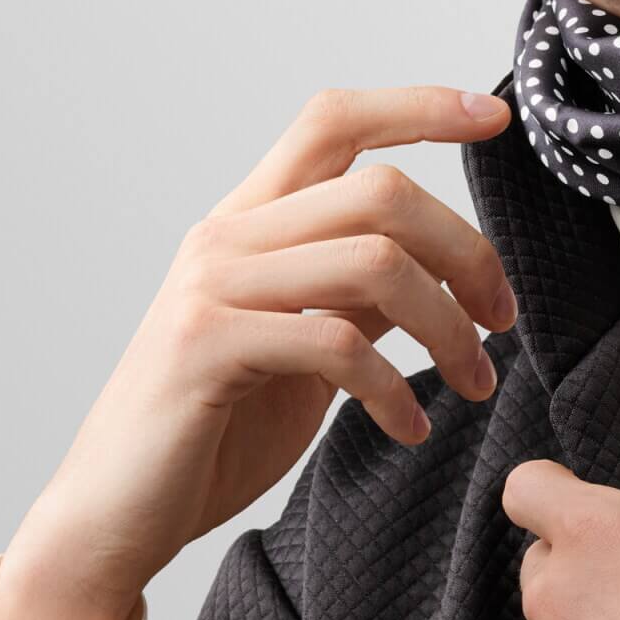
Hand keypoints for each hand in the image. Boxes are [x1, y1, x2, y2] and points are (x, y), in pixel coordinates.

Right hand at [0, 84, 518, 619]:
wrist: (118, 512)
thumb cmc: (213, 433)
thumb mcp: (304, 352)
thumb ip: (357, 301)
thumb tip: (436, 273)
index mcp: (250, 225)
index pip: (334, 123)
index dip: (419, 107)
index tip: (494, 116)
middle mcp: (228, 238)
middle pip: (380, 190)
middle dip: (467, 252)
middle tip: (500, 320)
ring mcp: (213, 288)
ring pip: (374, 262)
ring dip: (448, 329)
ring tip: (474, 384)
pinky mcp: (208, 347)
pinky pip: (339, 345)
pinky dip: (396, 391)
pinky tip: (410, 430)